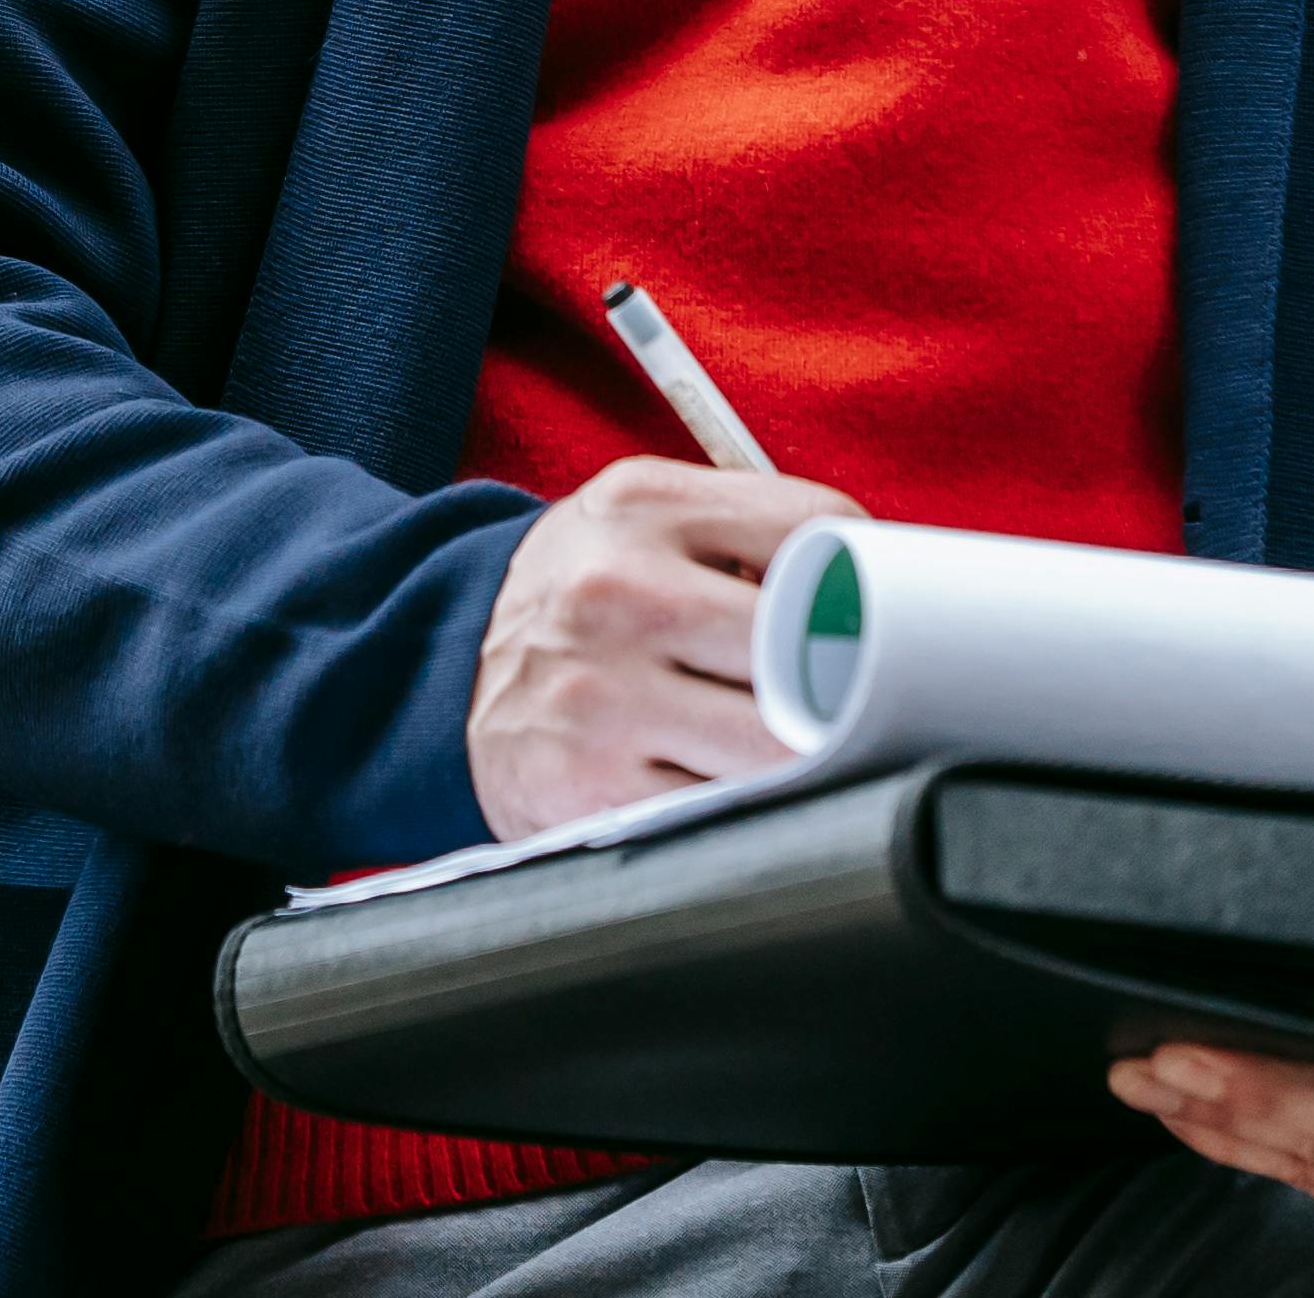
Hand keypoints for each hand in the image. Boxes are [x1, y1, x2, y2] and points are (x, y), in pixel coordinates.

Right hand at [464, 456, 864, 838]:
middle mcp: (618, 592)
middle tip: (861, 694)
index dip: (864, 577)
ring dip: (809, 752)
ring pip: (773, 740)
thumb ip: (741, 532)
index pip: (809, 528)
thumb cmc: (575, 598)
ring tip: (811, 744)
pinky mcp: (594, 786)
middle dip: (844, 678)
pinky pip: (720, 805)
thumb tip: (872, 581)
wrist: (438, 669)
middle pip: (801, 643)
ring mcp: (603, 694)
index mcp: (642, 508)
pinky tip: (746, 785)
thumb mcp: (636, 524)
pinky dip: (750, 803)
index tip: (875, 613)